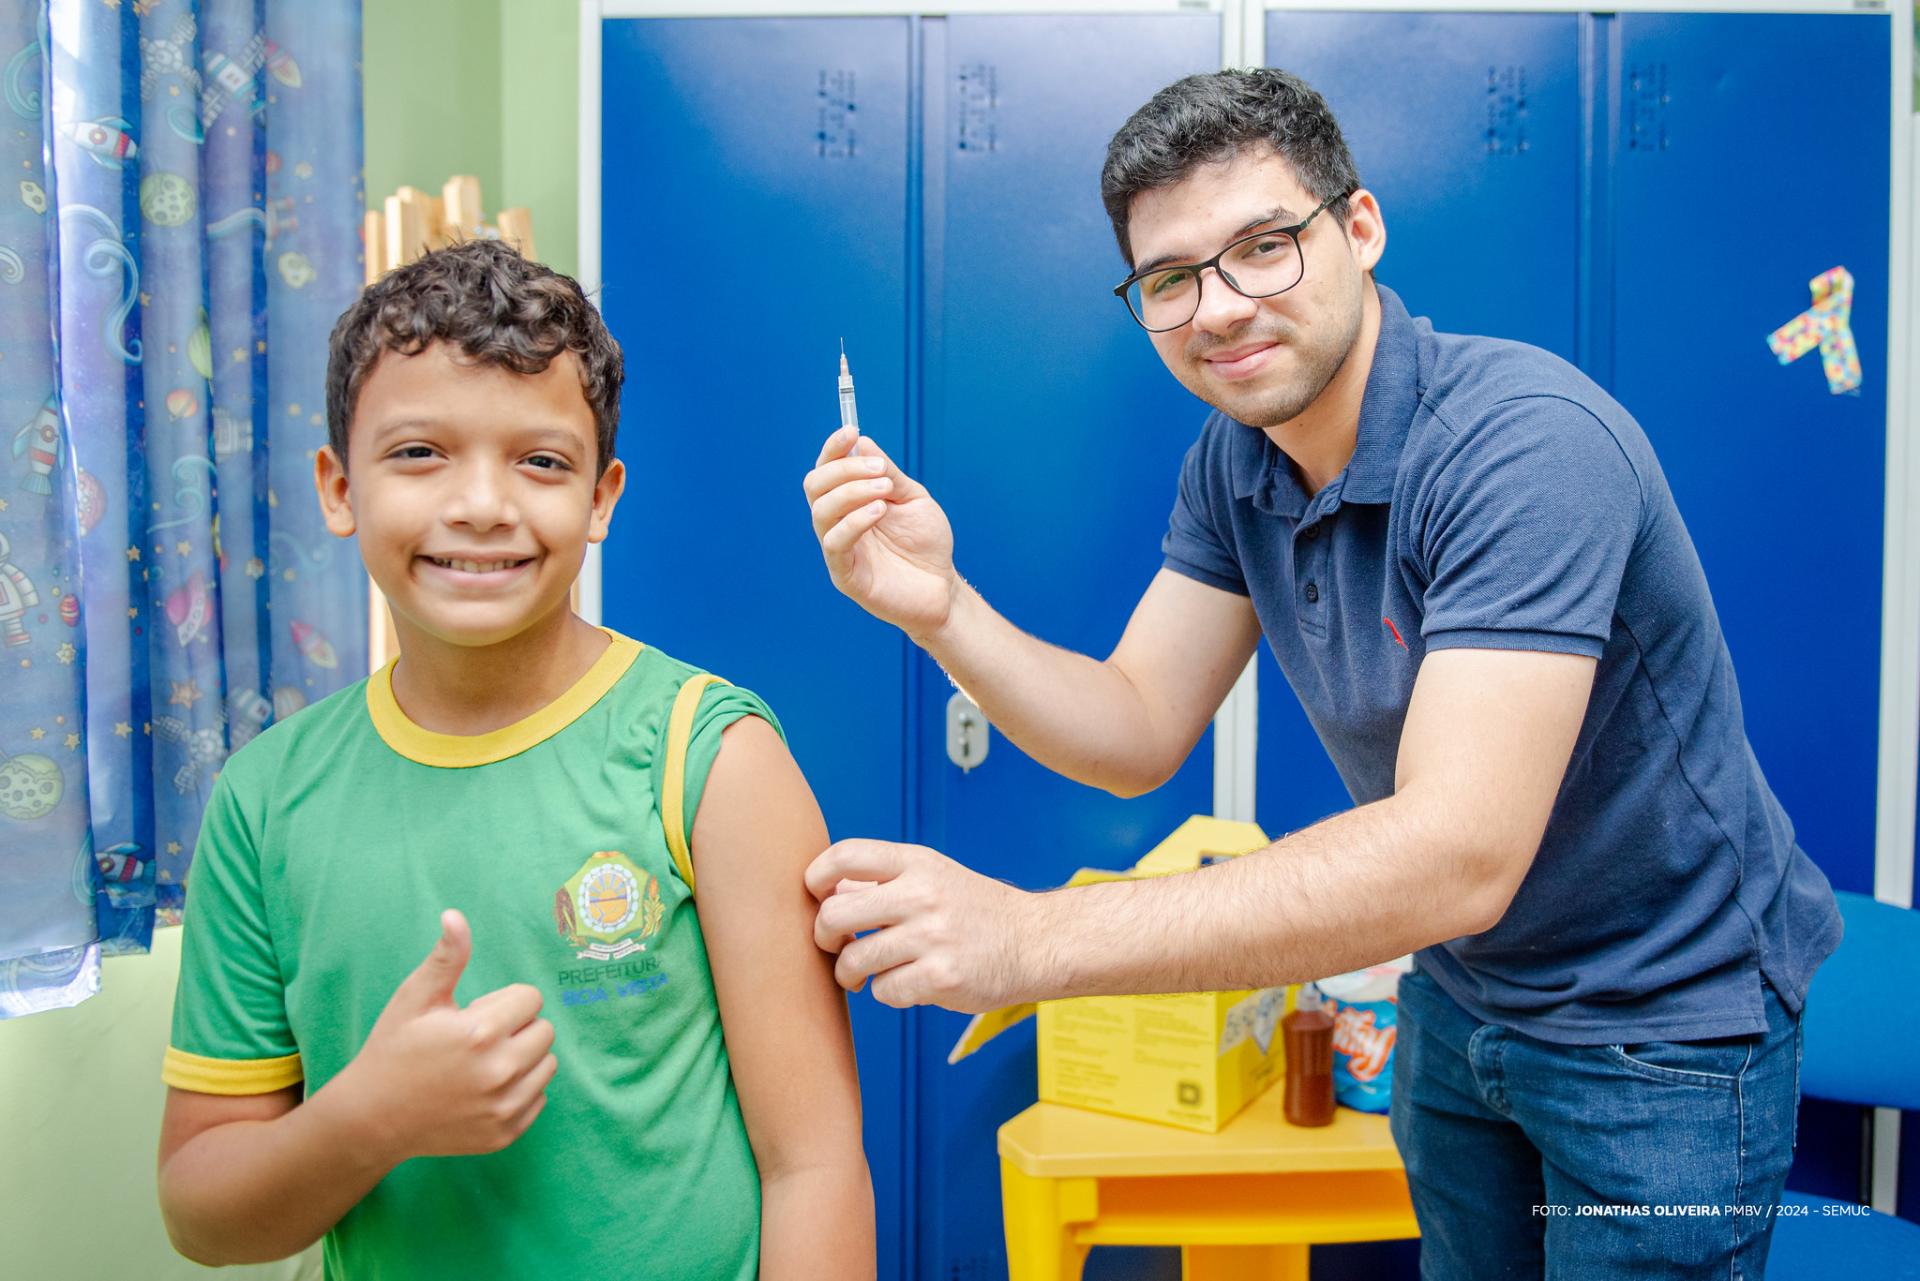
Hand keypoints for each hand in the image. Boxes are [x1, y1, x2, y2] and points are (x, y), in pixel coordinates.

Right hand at [329, 911, 556, 1162]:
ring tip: (482, 1063)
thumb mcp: (415, 998)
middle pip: (544, 1031)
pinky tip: (483, 1090)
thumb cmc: (393, 1049)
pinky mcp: (505, 1134)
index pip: (530, 998)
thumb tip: (455, 915)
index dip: (502, 1002)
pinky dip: (519, 1091)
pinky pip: (538, 1098)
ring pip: (547, 1065)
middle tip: (477, 1039)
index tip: (473, 1014)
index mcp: (481, 1033)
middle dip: (516, 1027)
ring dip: (523, 1058)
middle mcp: (499, 1073)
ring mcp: (504, 1108)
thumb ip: (446, 957)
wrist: (372, 1118)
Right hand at [803, 426, 958, 641]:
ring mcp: (838, 549)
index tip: (851, 431)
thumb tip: (862, 442)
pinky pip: (834, 543)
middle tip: (878, 468)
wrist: (943, 587)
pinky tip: (879, 511)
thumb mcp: (912, 498)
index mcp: (850, 502)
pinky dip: (854, 521)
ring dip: (852, 491)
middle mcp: (837, 522)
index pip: (826, 469)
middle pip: (815, 486)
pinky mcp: (844, 575)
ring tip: (885, 490)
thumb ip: (888, 473)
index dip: (834, 448)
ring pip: (821, 511)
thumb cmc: (926, 544)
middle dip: (844, 469)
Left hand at [806, 840, 1034, 1013]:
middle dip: (824, 936)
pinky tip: (905, 984)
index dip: (816, 877)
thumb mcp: (932, 875)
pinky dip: (886, 993)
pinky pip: (884, 992)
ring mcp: (933, 936)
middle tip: (836, 945)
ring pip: (854, 960)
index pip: (846, 856)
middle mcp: (923, 894)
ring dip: (849, 973)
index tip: (816, 897)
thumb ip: (881, 880)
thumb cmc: (972, 910)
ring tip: (861, 974)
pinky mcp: (942, 977)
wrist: (1033, 941)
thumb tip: (824, 892)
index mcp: (916, 863)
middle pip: (835, 913)